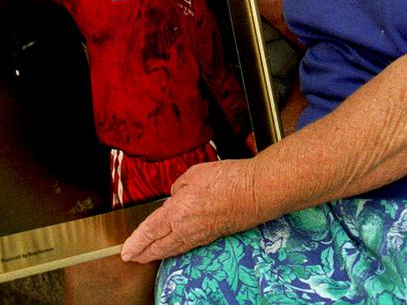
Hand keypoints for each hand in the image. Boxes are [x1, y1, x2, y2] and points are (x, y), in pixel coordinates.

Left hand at [121, 159, 255, 263]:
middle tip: (132, 258)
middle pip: (159, 246)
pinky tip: (175, 248)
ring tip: (148, 257)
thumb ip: (179, 186)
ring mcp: (200, 235)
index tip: (126, 250)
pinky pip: (187, 246)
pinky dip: (175, 250)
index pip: (150, 231)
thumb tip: (176, 195)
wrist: (254, 192)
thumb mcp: (195, 173)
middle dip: (143, 253)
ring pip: (173, 249)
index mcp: (178, 211)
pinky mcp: (212, 235)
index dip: (136, 242)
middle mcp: (186, 228)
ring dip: (158, 254)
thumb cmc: (228, 179)